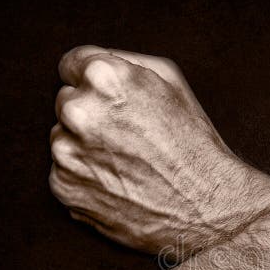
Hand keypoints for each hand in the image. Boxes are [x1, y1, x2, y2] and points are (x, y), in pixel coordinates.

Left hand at [49, 46, 269, 255]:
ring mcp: (66, 153)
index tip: (114, 101)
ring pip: (64, 138)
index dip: (97, 84)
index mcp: (103, 77)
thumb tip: (89, 65)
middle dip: (92, 115)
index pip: (71, 65)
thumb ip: (123, 62)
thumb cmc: (193, 143)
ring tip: (128, 163)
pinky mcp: (63, 187)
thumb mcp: (171, 81)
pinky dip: (85, 178)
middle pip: (67, 102)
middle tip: (130, 136)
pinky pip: (64, 172)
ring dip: (86, 147)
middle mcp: (79, 112)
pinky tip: (120, 184)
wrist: (207, 207)